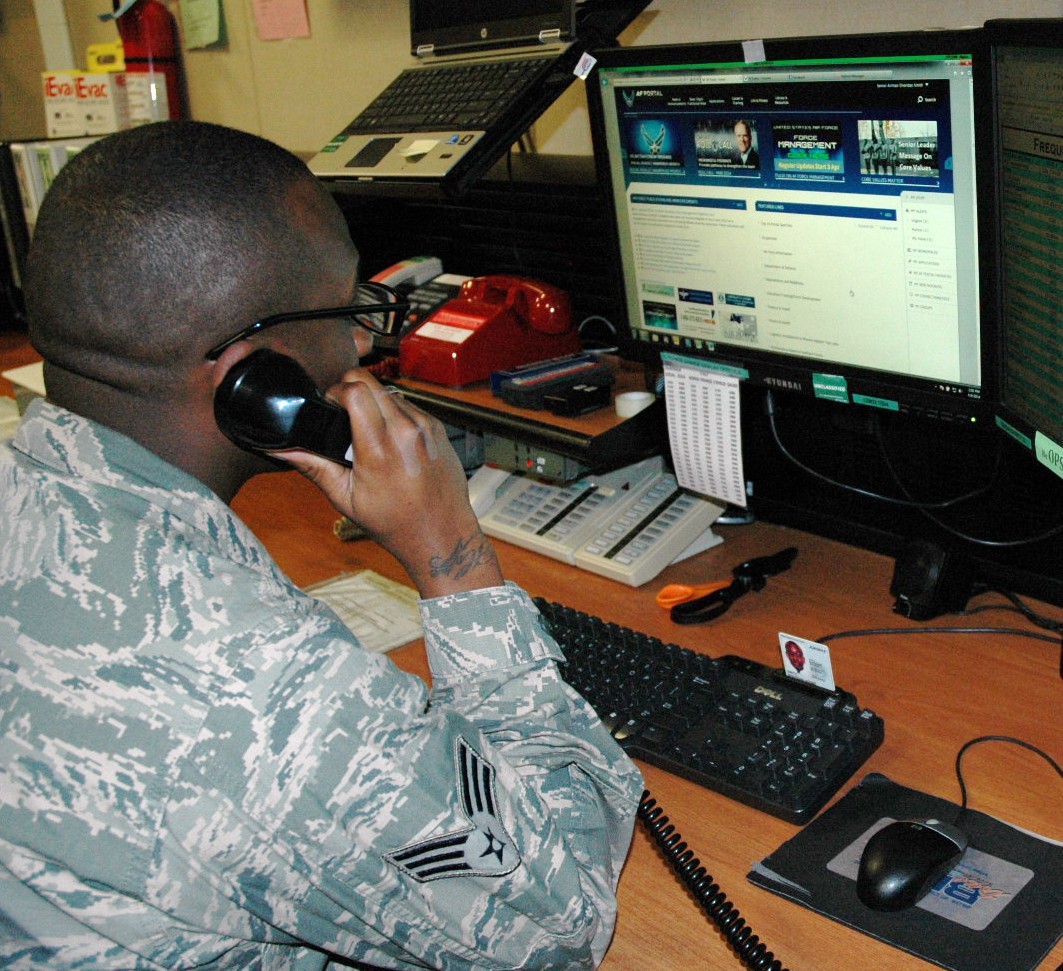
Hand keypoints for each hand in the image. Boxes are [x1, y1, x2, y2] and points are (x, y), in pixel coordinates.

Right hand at [277, 369, 502, 597]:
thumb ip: (313, 466)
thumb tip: (280, 448)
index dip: (336, 390)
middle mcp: (404, 431)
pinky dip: (395, 414)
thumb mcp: (346, 498)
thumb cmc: (395, 522)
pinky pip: (409, 405)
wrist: (440, 533)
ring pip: (389, 391)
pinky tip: (391, 438)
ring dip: (374, 402)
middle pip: (370, 381)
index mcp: (378, 447)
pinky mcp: (438, 427)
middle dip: (351, 388)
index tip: (331, 404)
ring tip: (368, 430)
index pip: (355, 390)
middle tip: (344, 412)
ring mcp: (425, 426)